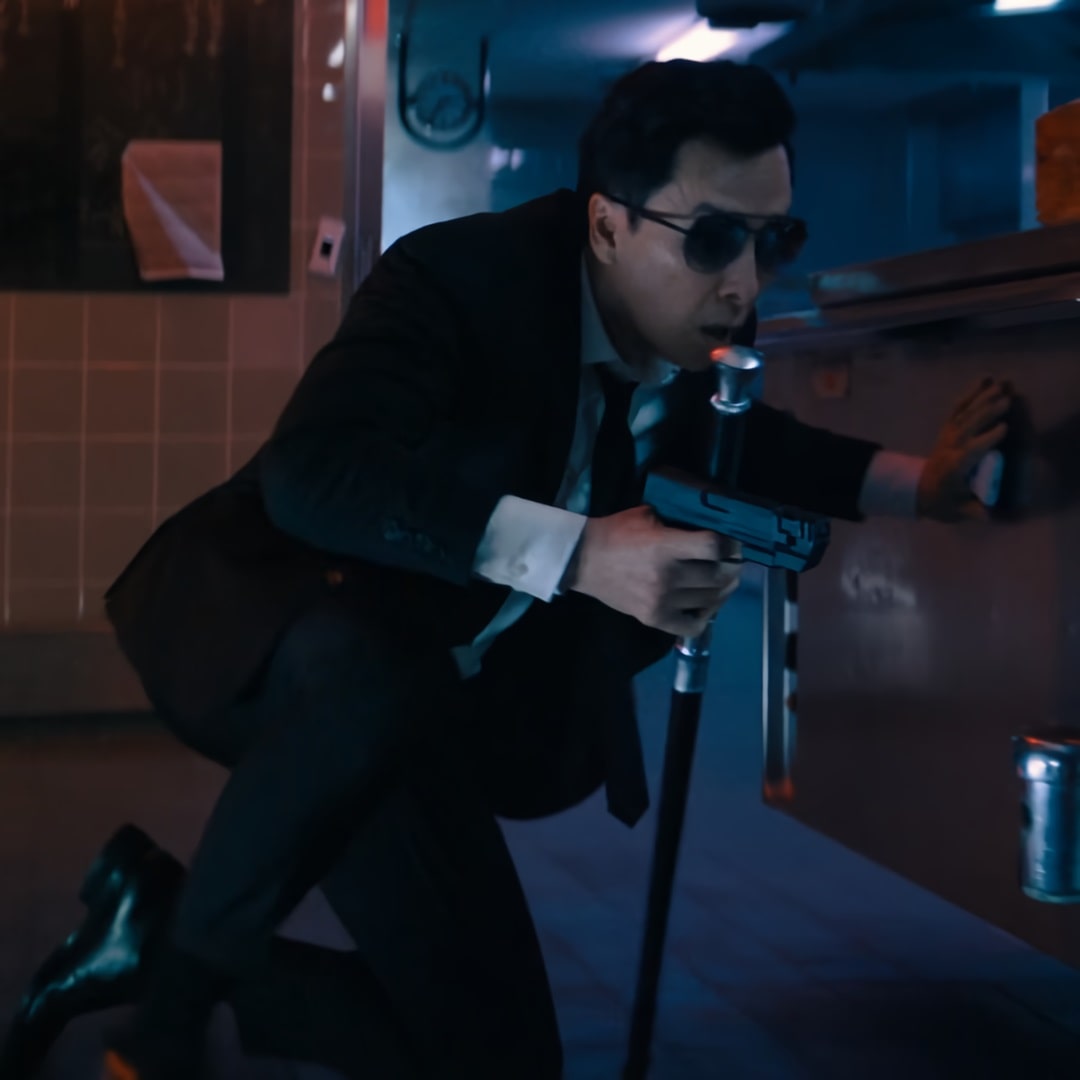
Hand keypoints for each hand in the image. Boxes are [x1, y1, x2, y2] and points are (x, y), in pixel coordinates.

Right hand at [564, 505, 741, 637]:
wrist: (583, 561)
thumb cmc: (616, 533)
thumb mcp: (648, 515)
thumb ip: (679, 522)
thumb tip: (711, 527)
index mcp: (665, 547)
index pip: (713, 548)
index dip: (730, 546)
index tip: (734, 545)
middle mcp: (667, 577)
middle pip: (717, 576)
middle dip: (732, 568)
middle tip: (733, 563)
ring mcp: (661, 601)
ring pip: (710, 601)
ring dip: (722, 591)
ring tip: (723, 582)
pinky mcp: (654, 618)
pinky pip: (693, 626)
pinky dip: (706, 617)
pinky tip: (706, 605)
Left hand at [917, 376, 1010, 522]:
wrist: (917, 491)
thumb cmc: (942, 502)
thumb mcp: (956, 510)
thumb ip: (971, 511)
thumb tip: (986, 515)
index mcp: (955, 466)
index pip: (971, 450)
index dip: (986, 440)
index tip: (1003, 429)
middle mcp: (950, 447)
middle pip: (968, 426)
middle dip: (986, 412)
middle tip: (1006, 399)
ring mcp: (947, 436)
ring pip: (963, 413)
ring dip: (981, 398)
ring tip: (1000, 384)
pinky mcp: (947, 429)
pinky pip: (957, 408)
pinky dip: (970, 393)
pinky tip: (983, 380)